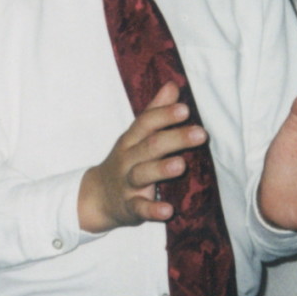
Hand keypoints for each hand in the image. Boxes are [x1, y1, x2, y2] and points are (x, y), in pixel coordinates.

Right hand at [78, 82, 208, 232]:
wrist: (96, 197)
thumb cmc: (125, 161)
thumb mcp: (135, 136)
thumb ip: (155, 112)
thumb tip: (173, 85)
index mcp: (131, 140)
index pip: (146, 123)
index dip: (164, 116)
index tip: (185, 110)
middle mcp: (127, 159)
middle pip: (150, 146)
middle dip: (174, 139)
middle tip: (200, 133)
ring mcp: (127, 183)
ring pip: (142, 174)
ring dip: (161, 169)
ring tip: (181, 164)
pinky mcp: (130, 207)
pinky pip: (140, 208)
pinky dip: (152, 210)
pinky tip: (168, 210)